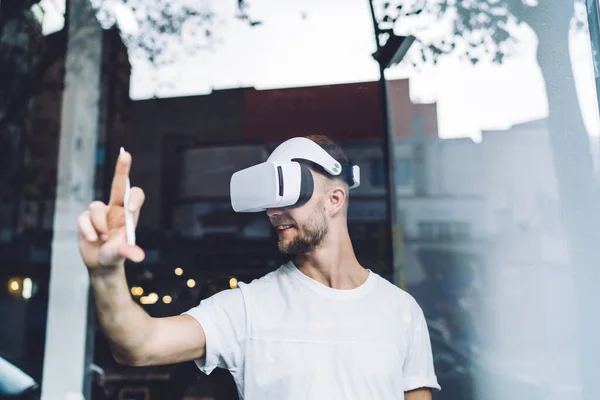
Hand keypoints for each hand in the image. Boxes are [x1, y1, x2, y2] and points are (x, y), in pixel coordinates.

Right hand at [78, 150, 145, 269]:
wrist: (100, 263)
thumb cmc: (116, 255)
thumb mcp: (122, 254)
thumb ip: (129, 252)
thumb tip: (139, 257)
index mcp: (128, 213)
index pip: (134, 196)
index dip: (133, 199)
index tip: (130, 211)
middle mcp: (115, 208)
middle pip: (118, 184)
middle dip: (122, 169)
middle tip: (126, 153)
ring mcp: (99, 211)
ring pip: (96, 207)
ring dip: (99, 225)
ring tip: (103, 239)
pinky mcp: (85, 217)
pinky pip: (84, 218)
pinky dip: (88, 230)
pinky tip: (93, 240)